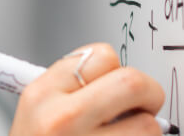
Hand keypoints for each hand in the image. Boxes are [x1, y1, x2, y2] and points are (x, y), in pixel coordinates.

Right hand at [8, 43, 164, 135]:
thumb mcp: (34, 112)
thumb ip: (71, 87)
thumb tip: (116, 74)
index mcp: (43, 96)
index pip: (101, 56)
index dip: (116, 69)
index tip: (117, 84)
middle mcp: (62, 121)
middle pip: (132, 83)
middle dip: (148, 94)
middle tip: (144, 106)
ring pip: (148, 128)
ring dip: (146, 135)